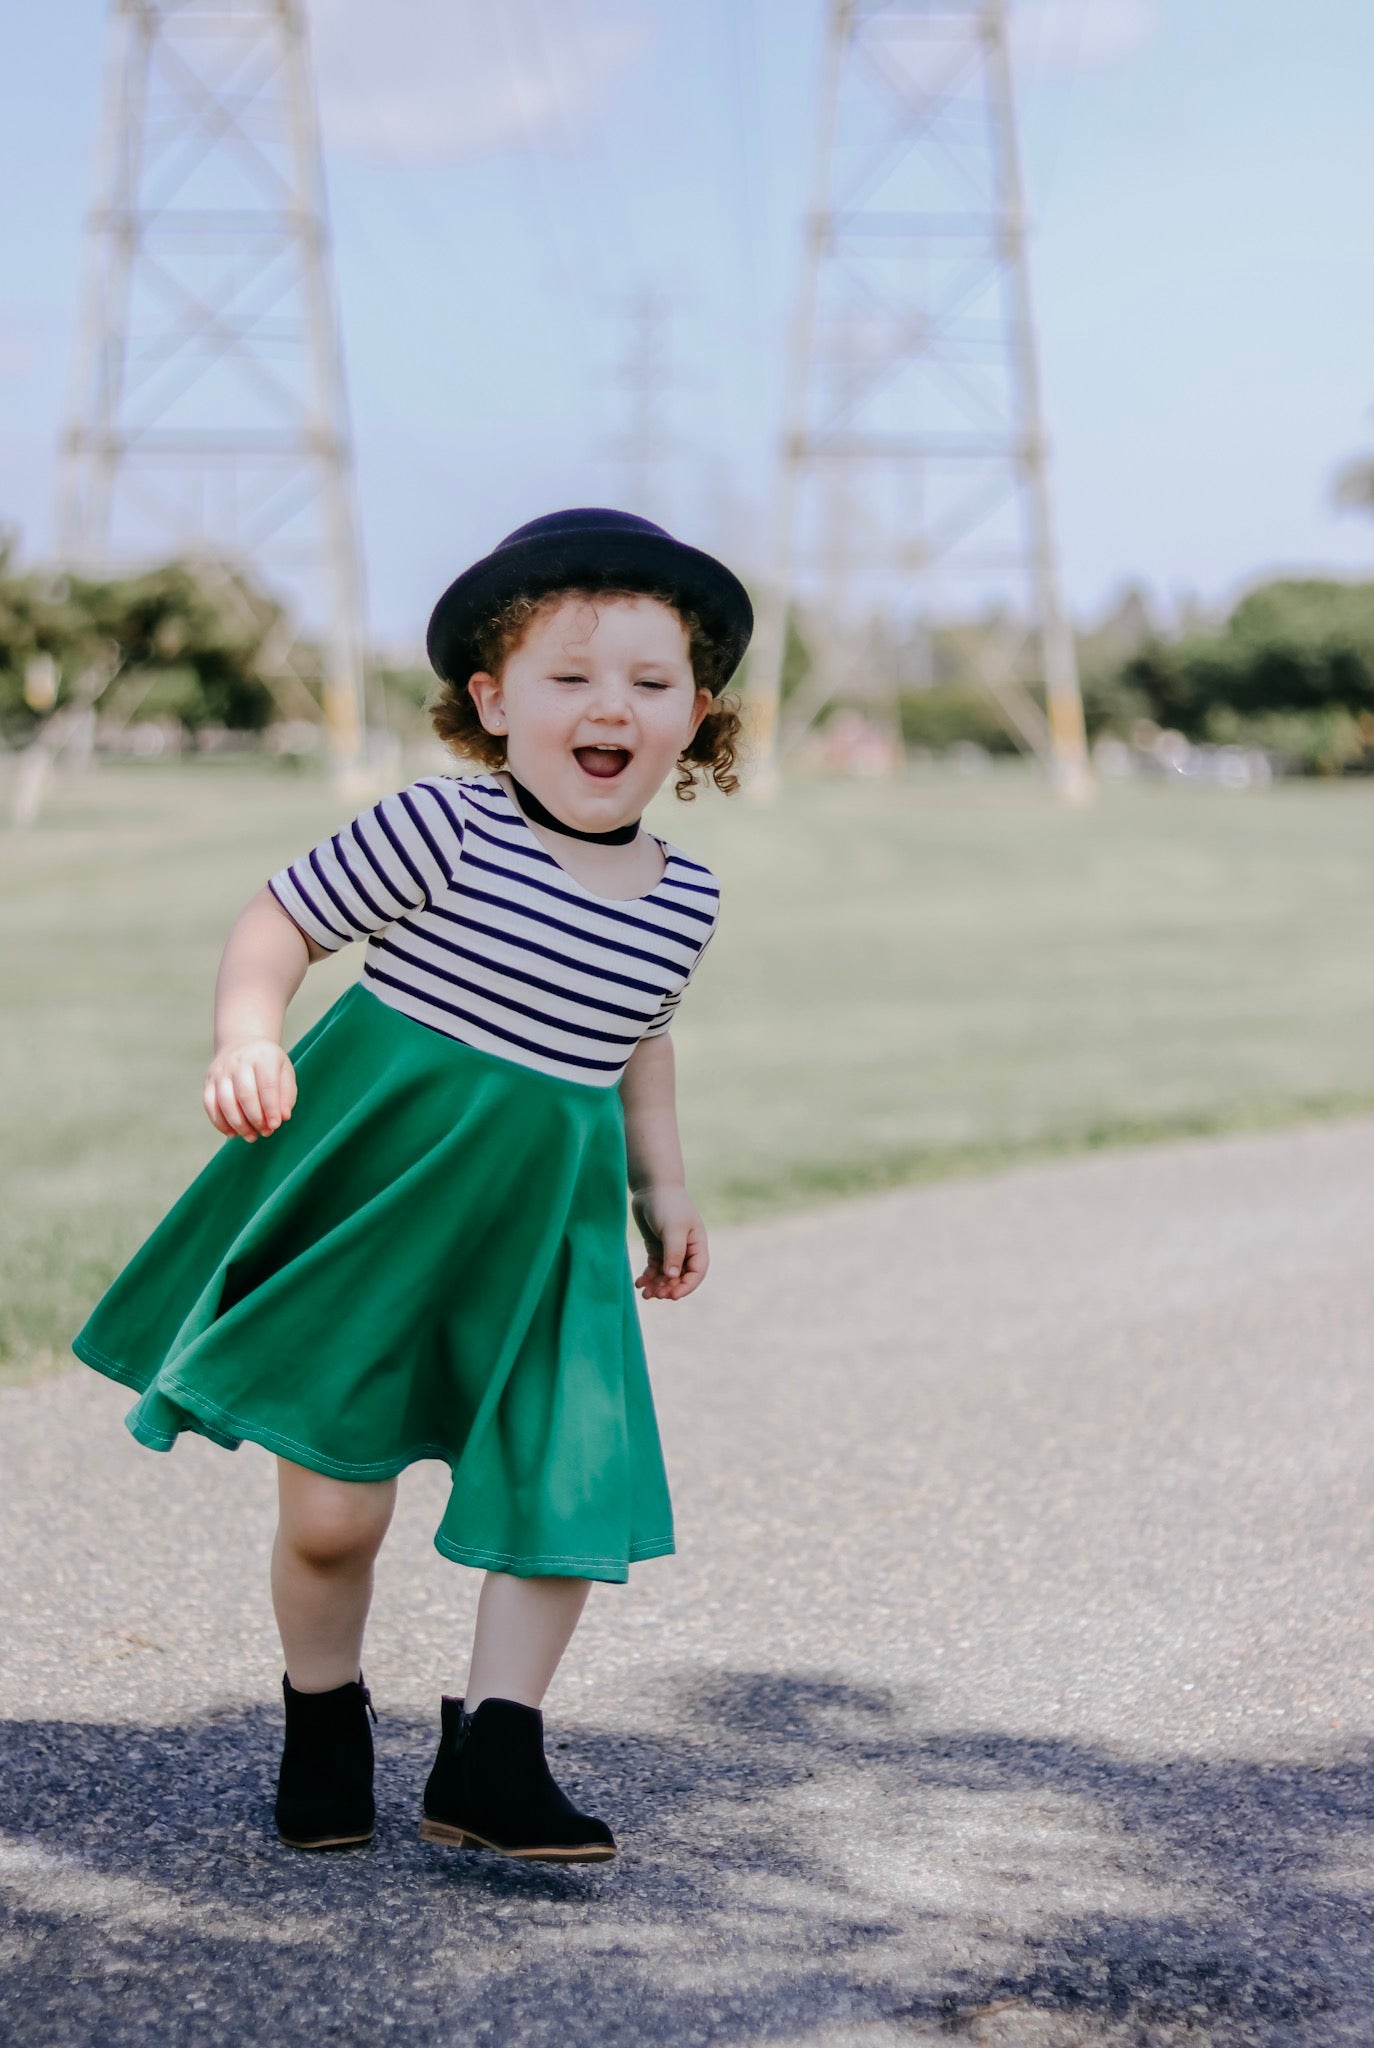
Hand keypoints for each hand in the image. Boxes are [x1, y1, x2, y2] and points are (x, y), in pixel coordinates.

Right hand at [204, 1037, 296, 1141]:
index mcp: (263, 1056)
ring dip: (238, 1124)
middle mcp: (239, 1061)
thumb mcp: (284, 1073)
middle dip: (255, 1118)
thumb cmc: (269, 1065)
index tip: (275, 1125)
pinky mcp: (209, 1081)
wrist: (242, 1045)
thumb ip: (287, 1095)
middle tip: (265, 1132)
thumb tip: (282, 1117)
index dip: (271, 1108)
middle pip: (245, 1094)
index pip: (267, 1085)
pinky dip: (220, 1123)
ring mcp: (221, 1071)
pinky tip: (233, 1133)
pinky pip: (210, 1105)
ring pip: (225, 1102)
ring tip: (251, 1136)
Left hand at [631, 1185, 707, 1301]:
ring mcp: (670, 1249)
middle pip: (681, 1277)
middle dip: (669, 1288)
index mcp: (697, 1245)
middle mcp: (686, 1250)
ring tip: (645, 1294)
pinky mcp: (656, 1247)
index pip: (697, 1273)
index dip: (686, 1286)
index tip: (672, 1295)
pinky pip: (654, 1268)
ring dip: (657, 1286)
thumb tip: (673, 1277)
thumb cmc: (667, 1204)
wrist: (652, 1187)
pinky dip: (648, 1277)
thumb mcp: (673, 1229)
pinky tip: (639, 1283)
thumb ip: (674, 1253)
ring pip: (666, 1275)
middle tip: (655, 1295)